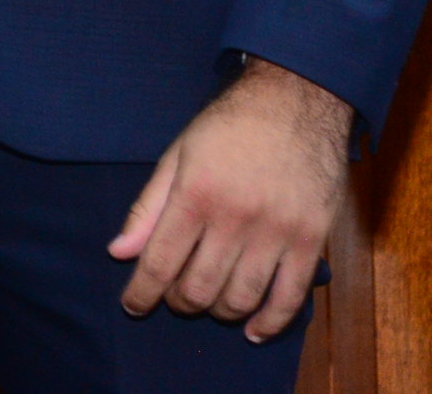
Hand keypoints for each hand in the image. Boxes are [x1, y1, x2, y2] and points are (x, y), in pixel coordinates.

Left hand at [111, 57, 350, 339]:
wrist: (296, 101)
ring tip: (208, 303)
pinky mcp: (312, 240)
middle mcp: (236, 218)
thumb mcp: (177, 155)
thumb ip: (148, 207)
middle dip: (179, 302)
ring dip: (218, 311)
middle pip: (199, 288)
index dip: (142, 293)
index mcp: (195, 194)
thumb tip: (118, 253)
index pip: (159, 262)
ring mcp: (278, 232)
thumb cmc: (228, 126)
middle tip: (174, 297)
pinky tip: (252, 330)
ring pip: (241, 298)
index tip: (132, 306)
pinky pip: (291, 297)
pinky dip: (270, 322)